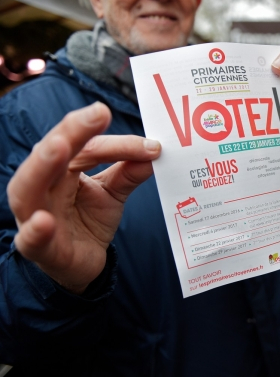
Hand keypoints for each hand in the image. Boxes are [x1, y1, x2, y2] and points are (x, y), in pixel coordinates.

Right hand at [7, 102, 160, 293]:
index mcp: (61, 168)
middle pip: (51, 153)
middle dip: (73, 131)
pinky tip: (43, 220)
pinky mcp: (38, 247)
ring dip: (43, 165)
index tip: (151, 144)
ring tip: (60, 146)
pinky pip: (31, 238)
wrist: (83, 263)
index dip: (118, 144)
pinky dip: (35, 229)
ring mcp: (35, 215)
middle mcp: (41, 185)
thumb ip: (128, 173)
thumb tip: (154, 151)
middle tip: (98, 113)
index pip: (85, 147)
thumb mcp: (113, 193)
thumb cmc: (90, 220)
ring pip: (29, 187)